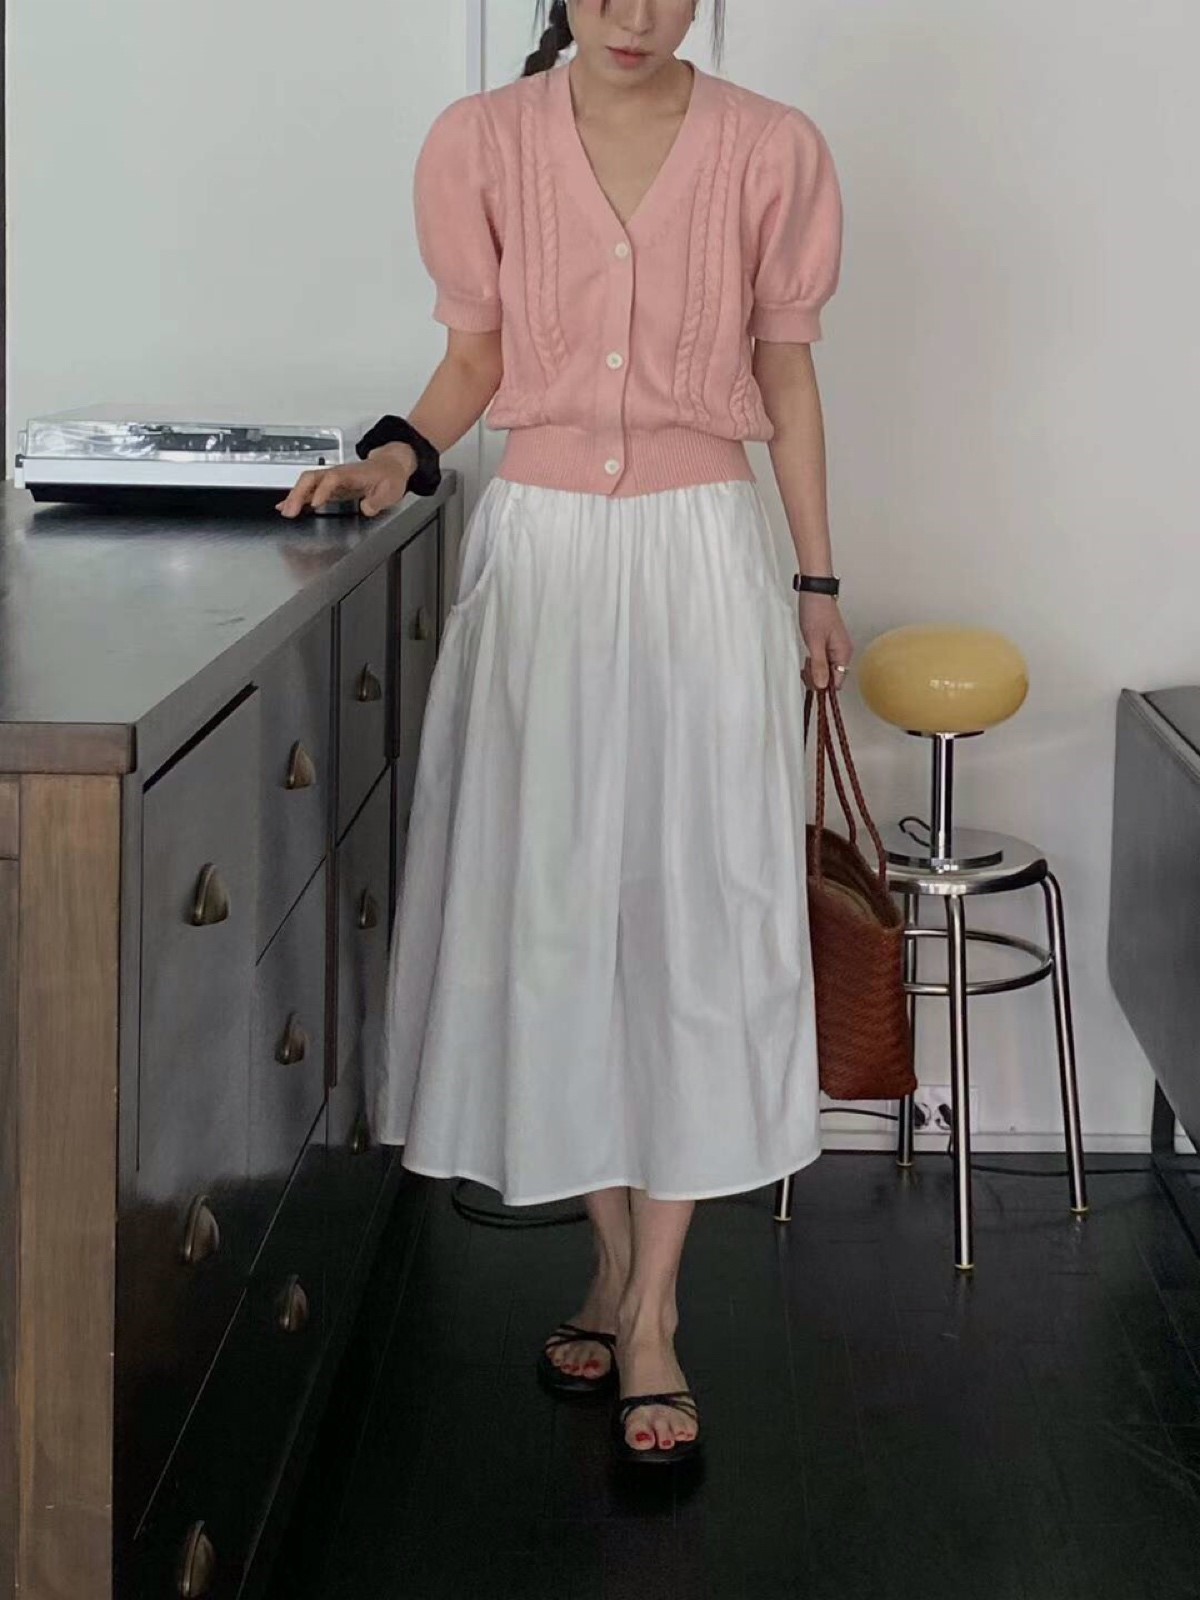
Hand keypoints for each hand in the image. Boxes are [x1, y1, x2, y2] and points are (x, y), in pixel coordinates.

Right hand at [276, 442, 416, 518]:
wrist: (391, 465)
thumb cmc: (389, 476)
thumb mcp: (391, 491)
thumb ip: (378, 500)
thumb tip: (365, 508)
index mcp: (351, 473)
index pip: (332, 479)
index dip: (322, 490)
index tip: (314, 504)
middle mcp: (338, 474)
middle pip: (312, 478)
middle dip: (298, 493)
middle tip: (290, 511)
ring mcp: (332, 479)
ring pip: (307, 483)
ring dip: (295, 496)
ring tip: (285, 512)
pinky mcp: (331, 487)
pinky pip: (310, 490)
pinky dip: (298, 498)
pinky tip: (287, 506)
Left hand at [798, 593, 853, 691]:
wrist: (815, 593)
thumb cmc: (816, 612)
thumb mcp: (814, 642)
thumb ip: (819, 665)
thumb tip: (821, 685)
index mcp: (843, 653)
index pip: (837, 681)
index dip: (823, 685)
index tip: (810, 682)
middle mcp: (843, 652)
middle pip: (833, 677)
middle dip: (818, 677)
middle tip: (805, 670)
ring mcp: (836, 648)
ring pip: (827, 669)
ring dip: (815, 670)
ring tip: (805, 662)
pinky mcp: (829, 644)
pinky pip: (824, 660)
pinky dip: (815, 662)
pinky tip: (808, 658)